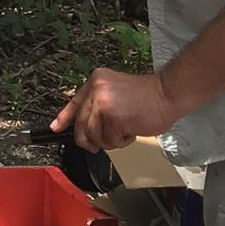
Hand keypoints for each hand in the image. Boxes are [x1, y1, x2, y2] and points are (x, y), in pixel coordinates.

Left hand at [51, 67, 175, 152]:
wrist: (168, 93)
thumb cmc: (148, 96)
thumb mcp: (116, 93)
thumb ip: (100, 105)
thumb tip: (86, 127)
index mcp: (96, 81)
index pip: (75, 102)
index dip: (64, 118)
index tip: (56, 127)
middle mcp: (96, 90)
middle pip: (81, 125)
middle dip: (90, 139)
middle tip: (100, 144)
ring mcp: (104, 103)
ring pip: (94, 135)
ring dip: (110, 140)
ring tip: (125, 130)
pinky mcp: (113, 118)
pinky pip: (109, 140)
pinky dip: (121, 141)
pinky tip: (132, 130)